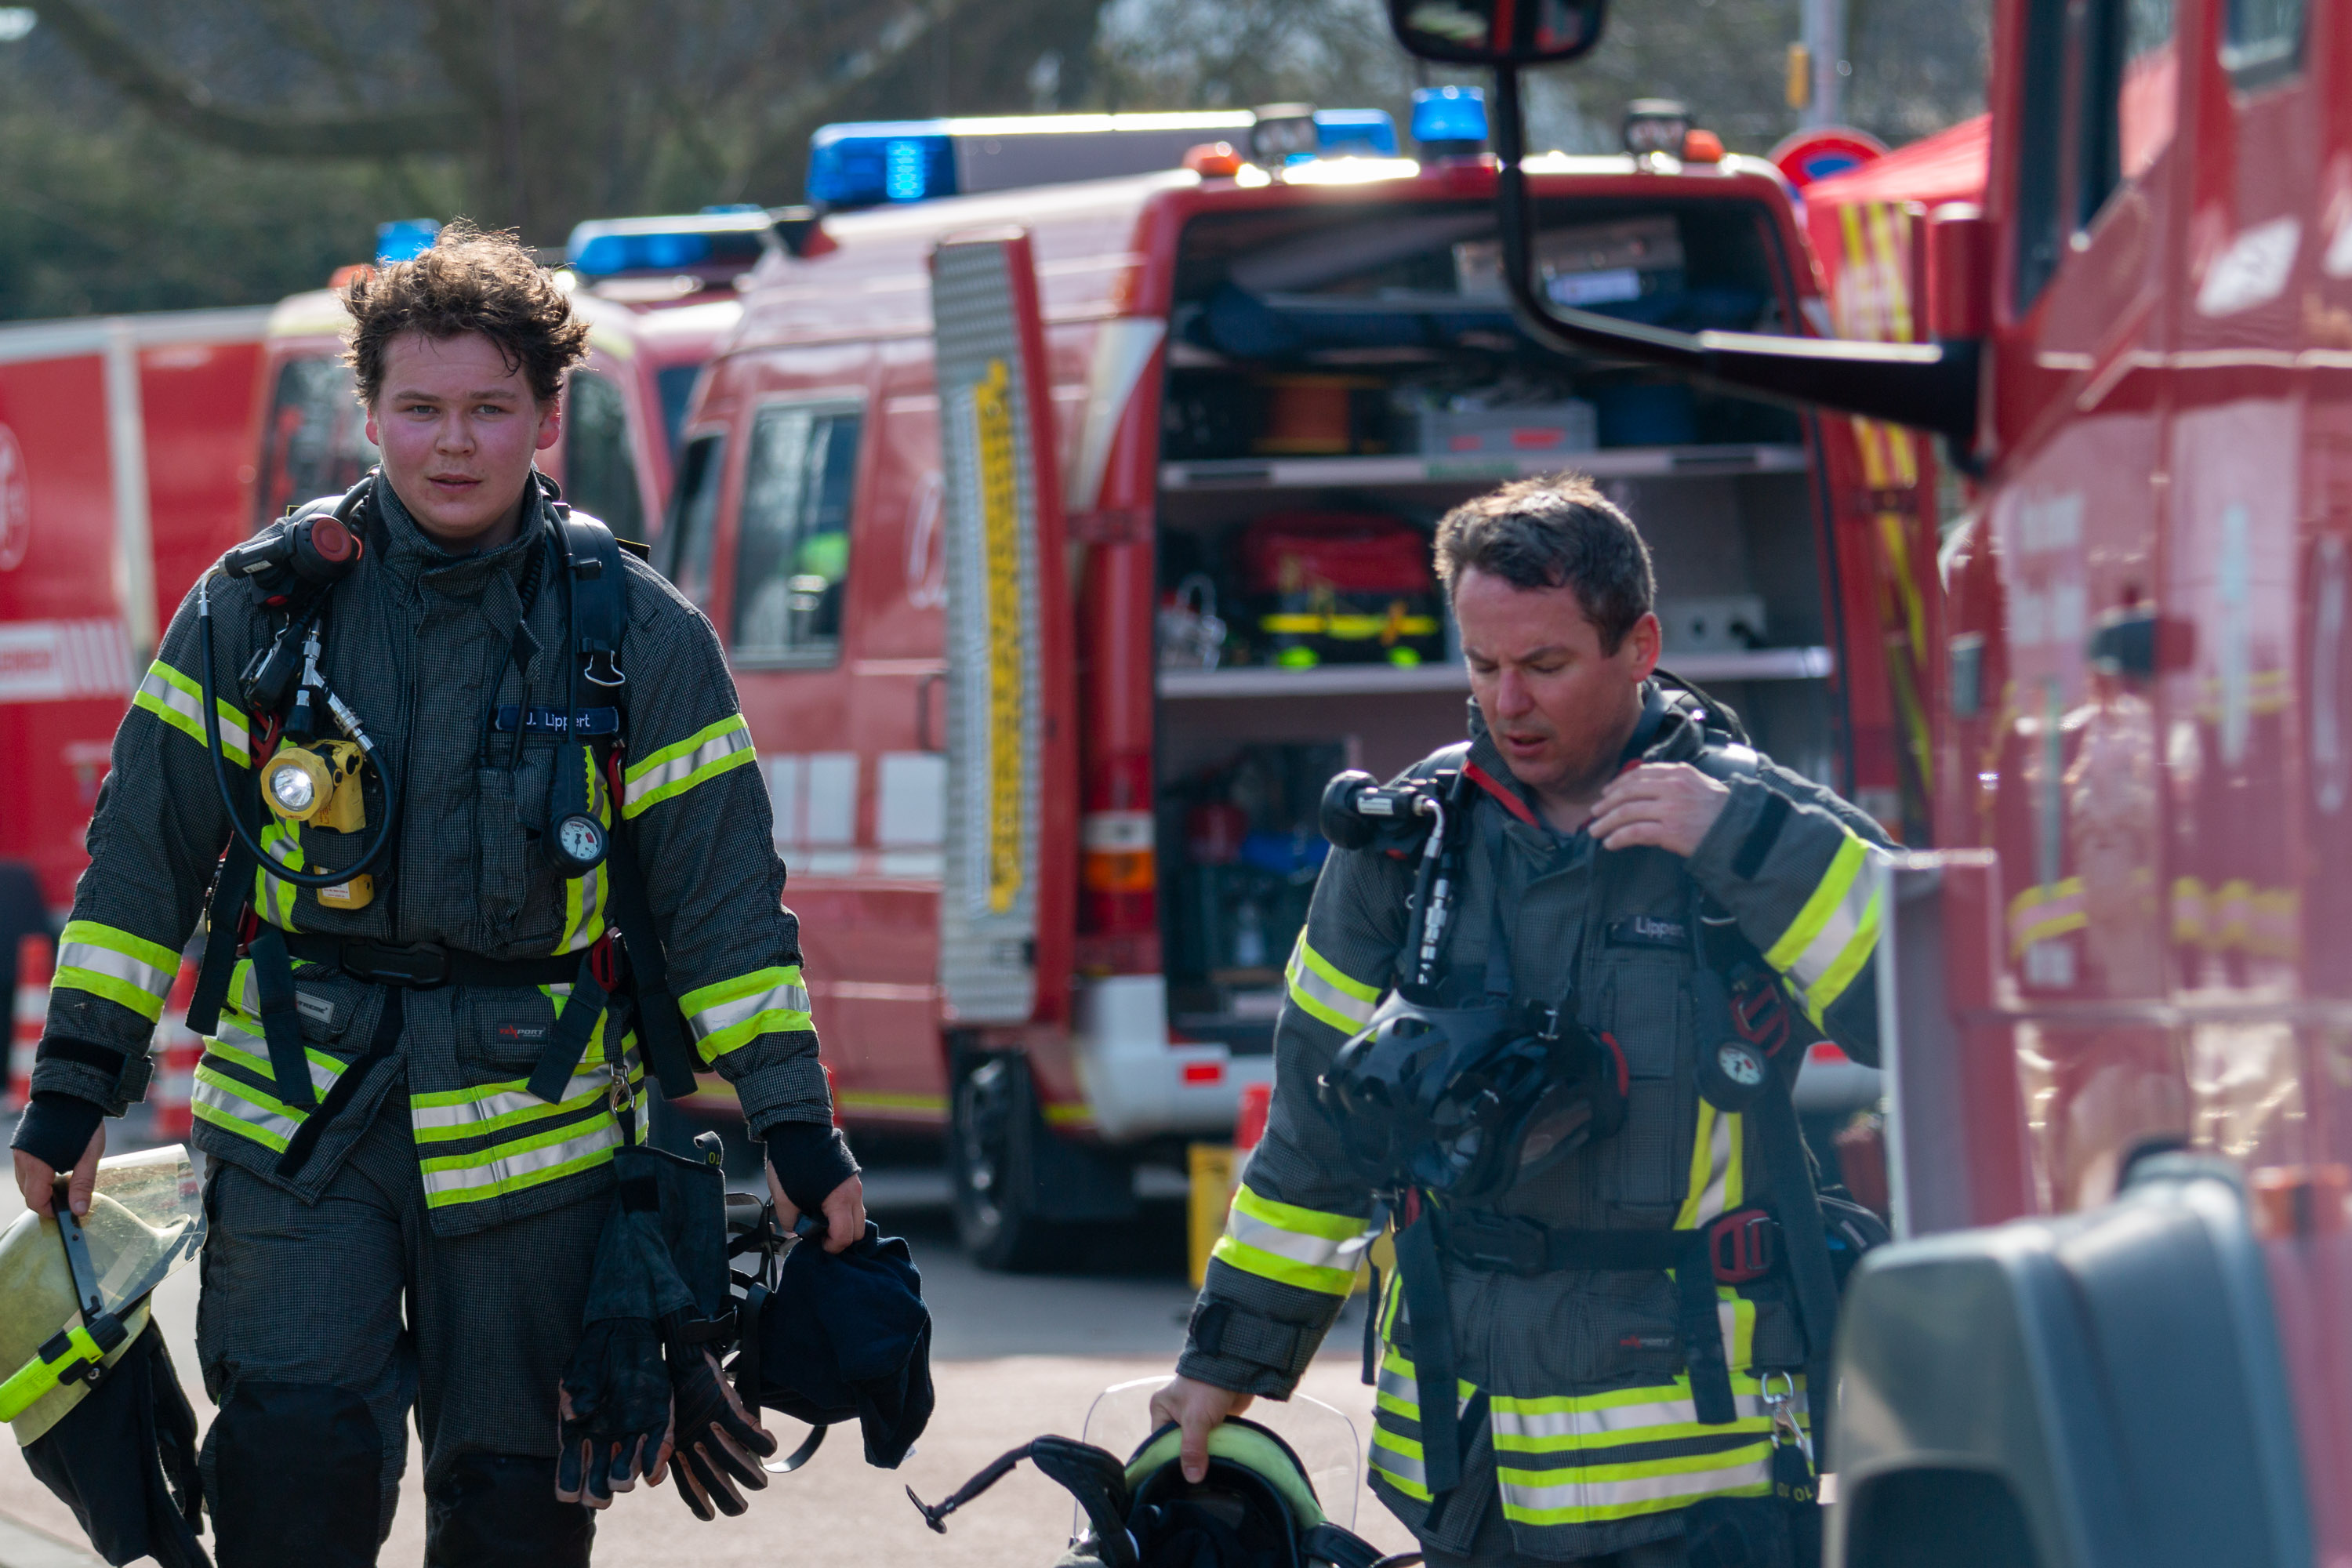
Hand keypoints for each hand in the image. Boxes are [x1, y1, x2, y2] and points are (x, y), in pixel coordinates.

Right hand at [13, 1122, 103, 1217]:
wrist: (70, 1092)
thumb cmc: (82, 1123)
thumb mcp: (89, 1156)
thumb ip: (83, 1184)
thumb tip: (78, 1211)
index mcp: (36, 1165)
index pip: (34, 1201)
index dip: (49, 1210)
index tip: (63, 1212)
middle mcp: (21, 1160)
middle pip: (28, 1193)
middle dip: (45, 1199)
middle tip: (68, 1197)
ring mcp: (19, 1151)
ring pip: (25, 1181)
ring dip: (41, 1187)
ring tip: (65, 1181)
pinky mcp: (22, 1144)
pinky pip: (25, 1167)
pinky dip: (38, 1174)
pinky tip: (56, 1168)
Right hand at [556, 1318, 672, 1507]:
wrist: (624, 1333)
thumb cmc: (594, 1356)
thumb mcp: (580, 1370)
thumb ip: (576, 1391)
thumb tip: (575, 1413)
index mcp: (579, 1434)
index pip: (571, 1471)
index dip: (569, 1486)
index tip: (570, 1493)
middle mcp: (605, 1440)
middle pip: (599, 1481)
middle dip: (599, 1492)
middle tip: (602, 1493)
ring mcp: (632, 1434)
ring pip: (629, 1471)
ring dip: (626, 1479)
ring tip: (625, 1480)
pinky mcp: (658, 1421)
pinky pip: (658, 1450)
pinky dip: (656, 1464)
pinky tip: (652, 1473)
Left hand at [664, 1345, 777, 1518]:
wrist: (683, 1354)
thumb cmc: (682, 1390)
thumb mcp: (678, 1424)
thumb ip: (688, 1447)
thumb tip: (705, 1467)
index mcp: (677, 1450)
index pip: (689, 1488)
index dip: (700, 1503)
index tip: (711, 1515)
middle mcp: (690, 1443)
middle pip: (714, 1484)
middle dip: (728, 1498)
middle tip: (739, 1505)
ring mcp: (709, 1427)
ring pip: (735, 1463)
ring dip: (749, 1474)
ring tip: (759, 1481)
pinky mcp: (725, 1409)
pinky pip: (751, 1436)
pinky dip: (763, 1443)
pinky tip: (770, 1446)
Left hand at [767, 1163, 865, 1254]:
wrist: (799, 1128)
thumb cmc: (791, 1161)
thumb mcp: (783, 1196)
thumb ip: (790, 1220)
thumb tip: (797, 1230)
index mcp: (839, 1199)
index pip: (844, 1237)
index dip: (831, 1247)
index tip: (817, 1245)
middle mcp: (853, 1193)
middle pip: (858, 1231)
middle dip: (841, 1239)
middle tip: (820, 1236)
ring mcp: (855, 1184)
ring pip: (858, 1217)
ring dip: (843, 1225)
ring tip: (821, 1221)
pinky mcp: (851, 1177)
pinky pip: (854, 1203)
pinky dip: (843, 1212)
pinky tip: (823, 1206)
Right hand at [1150, 1375, 1253, 1484]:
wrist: (1236, 1367)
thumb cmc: (1207, 1388)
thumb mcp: (1195, 1419)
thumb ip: (1192, 1449)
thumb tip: (1192, 1478)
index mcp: (1161, 1410)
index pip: (1160, 1444)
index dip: (1170, 1460)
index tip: (1180, 1479)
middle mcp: (1175, 1414)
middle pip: (1179, 1446)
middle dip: (1190, 1460)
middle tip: (1197, 1479)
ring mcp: (1196, 1417)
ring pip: (1197, 1445)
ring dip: (1205, 1455)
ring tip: (1210, 1474)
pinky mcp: (1213, 1419)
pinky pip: (1211, 1440)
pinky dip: (1216, 1448)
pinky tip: (1221, 1462)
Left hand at [1588, 762, 1731, 857]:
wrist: (1741, 830)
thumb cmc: (1722, 811)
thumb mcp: (1700, 785)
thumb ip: (1675, 782)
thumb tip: (1648, 786)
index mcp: (1678, 773)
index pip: (1639, 774)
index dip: (1618, 783)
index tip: (1607, 792)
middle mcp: (1671, 787)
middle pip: (1628, 792)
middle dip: (1606, 803)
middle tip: (1594, 813)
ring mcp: (1669, 809)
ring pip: (1626, 812)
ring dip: (1606, 822)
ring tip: (1596, 831)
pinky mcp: (1669, 831)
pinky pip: (1634, 832)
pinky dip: (1618, 837)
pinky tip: (1610, 843)